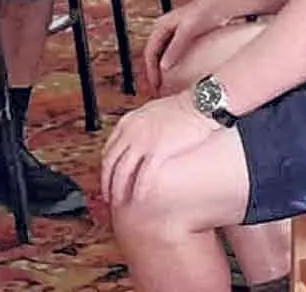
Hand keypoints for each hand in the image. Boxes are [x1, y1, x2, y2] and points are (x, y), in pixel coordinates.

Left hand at [101, 94, 220, 205]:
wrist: (200, 103)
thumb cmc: (182, 107)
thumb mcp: (152, 111)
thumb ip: (140, 125)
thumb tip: (137, 138)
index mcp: (128, 122)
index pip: (108, 150)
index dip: (105, 168)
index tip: (107, 178)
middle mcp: (131, 132)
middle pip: (110, 163)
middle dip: (106, 183)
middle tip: (108, 196)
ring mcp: (143, 141)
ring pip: (122, 172)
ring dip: (118, 190)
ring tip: (120, 202)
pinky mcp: (159, 150)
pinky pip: (143, 174)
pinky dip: (138, 189)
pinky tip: (139, 197)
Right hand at [143, 0, 224, 95]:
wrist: (224, 5)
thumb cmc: (207, 11)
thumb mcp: (188, 30)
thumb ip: (175, 48)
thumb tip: (163, 66)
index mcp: (161, 25)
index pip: (149, 51)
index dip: (151, 70)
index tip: (156, 84)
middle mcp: (165, 28)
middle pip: (154, 54)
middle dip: (155, 72)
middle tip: (159, 89)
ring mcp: (175, 33)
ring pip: (164, 55)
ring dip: (164, 70)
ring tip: (167, 85)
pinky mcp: (185, 37)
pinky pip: (174, 54)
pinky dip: (173, 65)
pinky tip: (180, 75)